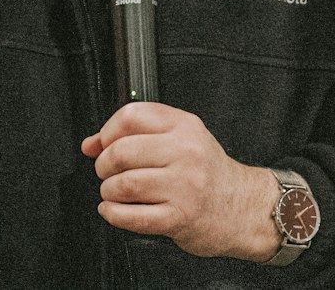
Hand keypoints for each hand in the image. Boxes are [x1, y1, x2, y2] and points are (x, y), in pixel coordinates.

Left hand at [81, 102, 279, 260]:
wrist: (242, 207)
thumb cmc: (207, 173)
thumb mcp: (180, 140)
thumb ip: (136, 135)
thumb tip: (91, 144)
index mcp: (184, 126)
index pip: (131, 116)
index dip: (107, 131)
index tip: (103, 143)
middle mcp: (186, 153)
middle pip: (121, 151)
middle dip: (103, 164)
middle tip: (106, 171)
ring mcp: (184, 186)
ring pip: (124, 184)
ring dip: (108, 190)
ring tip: (113, 191)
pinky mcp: (179, 218)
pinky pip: (132, 216)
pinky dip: (113, 213)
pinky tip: (113, 210)